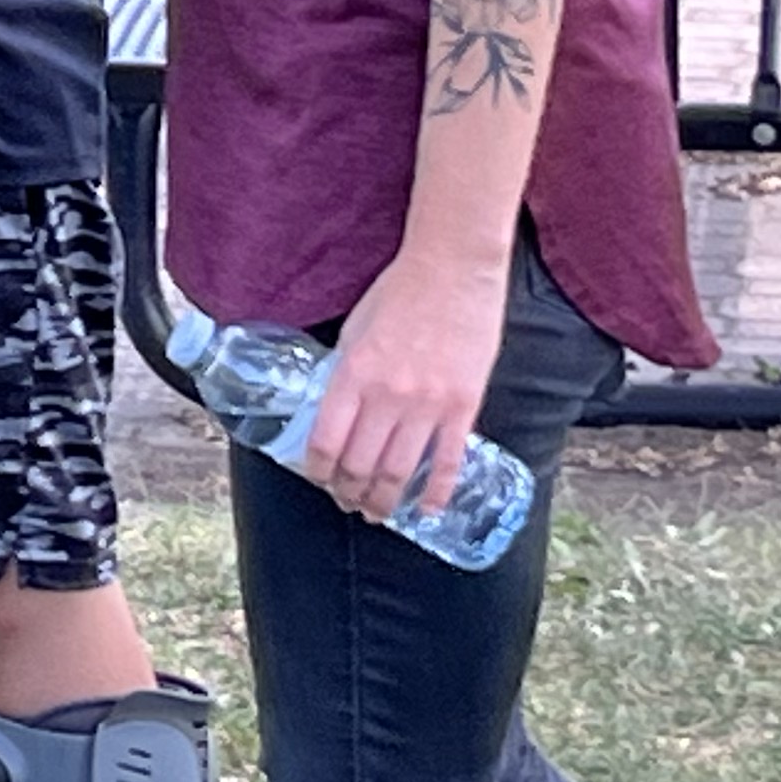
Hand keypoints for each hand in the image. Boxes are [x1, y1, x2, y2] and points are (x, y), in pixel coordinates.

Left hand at [298, 245, 509, 524]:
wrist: (452, 270)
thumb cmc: (399, 292)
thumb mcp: (355, 330)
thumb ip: (347, 374)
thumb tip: (339, 412)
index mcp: (353, 374)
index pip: (326, 442)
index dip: (318, 471)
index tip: (319, 479)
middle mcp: (387, 395)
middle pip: (360, 465)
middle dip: (348, 492)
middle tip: (347, 502)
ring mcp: (427, 405)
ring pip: (400, 472)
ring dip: (384, 500)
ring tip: (377, 511)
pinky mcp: (462, 407)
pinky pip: (448, 462)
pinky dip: (436, 493)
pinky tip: (427, 510)